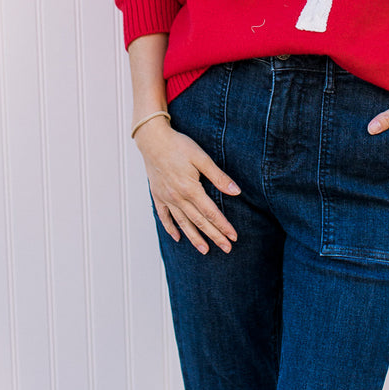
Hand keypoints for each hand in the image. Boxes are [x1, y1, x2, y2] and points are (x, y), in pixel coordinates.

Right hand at [135, 117, 240, 254]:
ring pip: (183, 223)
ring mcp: (166, 198)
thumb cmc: (179, 145)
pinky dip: (171, 228)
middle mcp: (178, 197)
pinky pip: (164, 216)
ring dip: (195, 238)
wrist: (153, 140)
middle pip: (199, 222)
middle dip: (214, 236)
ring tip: (205, 250)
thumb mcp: (202, 158)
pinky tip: (177, 237)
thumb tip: (235, 191)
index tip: (233, 237)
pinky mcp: (157, 195)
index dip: (223, 226)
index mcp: (190, 189)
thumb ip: (218, 177)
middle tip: (227, 249)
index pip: (211, 213)